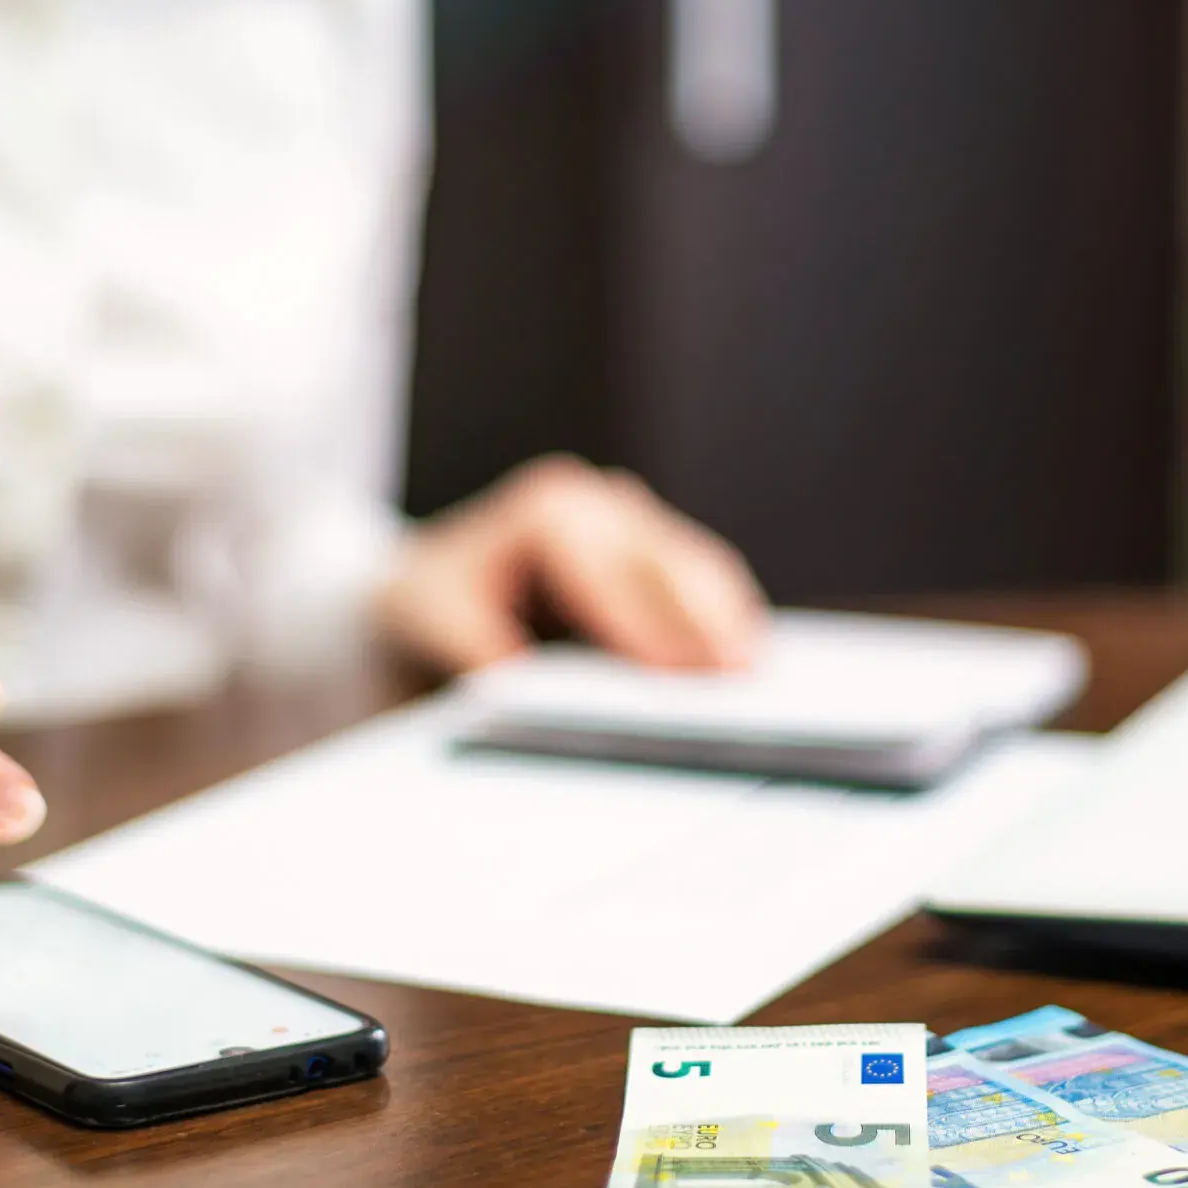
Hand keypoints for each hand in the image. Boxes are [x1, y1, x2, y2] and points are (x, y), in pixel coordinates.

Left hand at [377, 454, 767, 672]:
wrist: (427, 590)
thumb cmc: (431, 605)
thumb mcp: (432, 622)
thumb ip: (478, 647)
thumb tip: (525, 677)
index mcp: (550, 509)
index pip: (614, 571)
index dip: (651, 624)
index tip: (680, 676)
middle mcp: (600, 503)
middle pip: (673, 566)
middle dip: (708, 626)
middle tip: (743, 684)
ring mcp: (635, 522)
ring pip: (701, 573)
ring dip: (730, 625)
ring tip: (760, 683)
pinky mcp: (654, 552)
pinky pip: (703, 587)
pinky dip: (725, 624)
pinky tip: (746, 667)